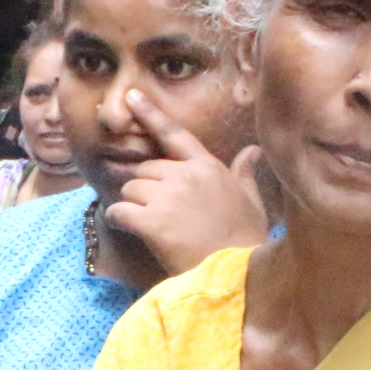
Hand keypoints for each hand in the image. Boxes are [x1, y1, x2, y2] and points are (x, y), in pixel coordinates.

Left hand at [107, 92, 268, 275]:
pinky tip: (127, 229)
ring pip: (130, 189)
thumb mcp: (251, 202)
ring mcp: (167, 197)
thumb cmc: (246, 240)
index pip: (174, 134)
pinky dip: (117, 220)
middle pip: (146, 169)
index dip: (150, 113)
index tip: (131, 96)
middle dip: (145, 188)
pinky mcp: (151, 221)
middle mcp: (185, 175)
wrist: (236, 273)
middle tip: (156, 213)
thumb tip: (253, 150)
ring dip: (132, 206)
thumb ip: (244, 173)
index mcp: (208, 167)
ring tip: (150, 227)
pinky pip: (118, 211)